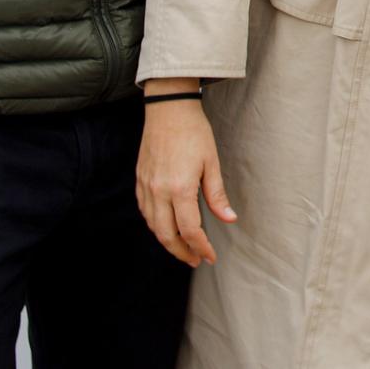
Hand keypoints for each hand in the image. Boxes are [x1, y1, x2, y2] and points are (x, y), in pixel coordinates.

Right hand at [135, 87, 236, 266]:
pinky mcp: (139, 180)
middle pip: (167, 235)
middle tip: (196, 260)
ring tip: (183, 247)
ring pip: (153, 226)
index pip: (190, 230)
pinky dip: (155, 225)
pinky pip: (145, 212)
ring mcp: (146, 187)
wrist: (168, 109)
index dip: (201, 247)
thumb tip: (229, 219)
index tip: (210, 256)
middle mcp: (159, 191)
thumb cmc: (194, 132)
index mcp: (180, 188)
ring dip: (167, 241)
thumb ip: (217, 194)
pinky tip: (166, 226)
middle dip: (182, 252)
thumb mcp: (212, 162)